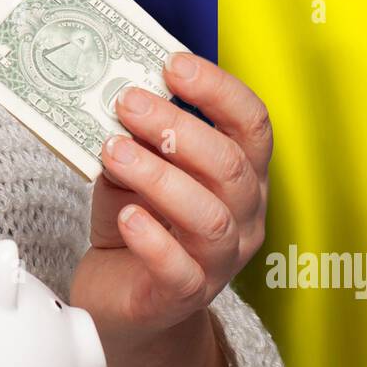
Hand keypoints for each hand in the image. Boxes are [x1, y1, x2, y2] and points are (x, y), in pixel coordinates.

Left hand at [71, 52, 271, 341]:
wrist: (121, 302)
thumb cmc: (136, 226)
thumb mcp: (134, 172)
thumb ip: (136, 141)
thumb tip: (119, 101)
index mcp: (241, 176)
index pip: (252, 125)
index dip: (218, 90)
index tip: (172, 65)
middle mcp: (243, 217)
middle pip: (232, 167)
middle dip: (179, 128)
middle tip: (129, 103)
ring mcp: (220, 261)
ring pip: (209, 217)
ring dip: (159, 177)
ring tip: (114, 151)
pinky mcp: (185, 296)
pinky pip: (180, 269)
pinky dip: (152, 239)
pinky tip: (125, 217)